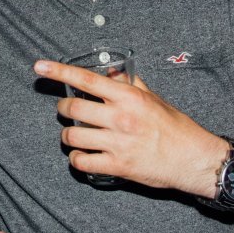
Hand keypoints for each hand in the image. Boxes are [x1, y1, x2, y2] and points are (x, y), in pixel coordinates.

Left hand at [40, 59, 226, 195]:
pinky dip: (76, 159)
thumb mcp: (153, 98)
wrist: (193, 158)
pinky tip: (81, 156)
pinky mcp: (117, 166)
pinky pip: (82, 162)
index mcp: (128, 97)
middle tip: (66, 110)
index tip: (40, 66)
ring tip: (73, 135)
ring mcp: (117, 143)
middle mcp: (120, 118)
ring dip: (67, 136)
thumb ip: (130, 84)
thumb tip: (111, 71)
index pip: (86, 79)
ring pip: (73, 136)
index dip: (59, 72)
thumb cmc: (175, 127)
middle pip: (73, 109)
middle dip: (63, 109)